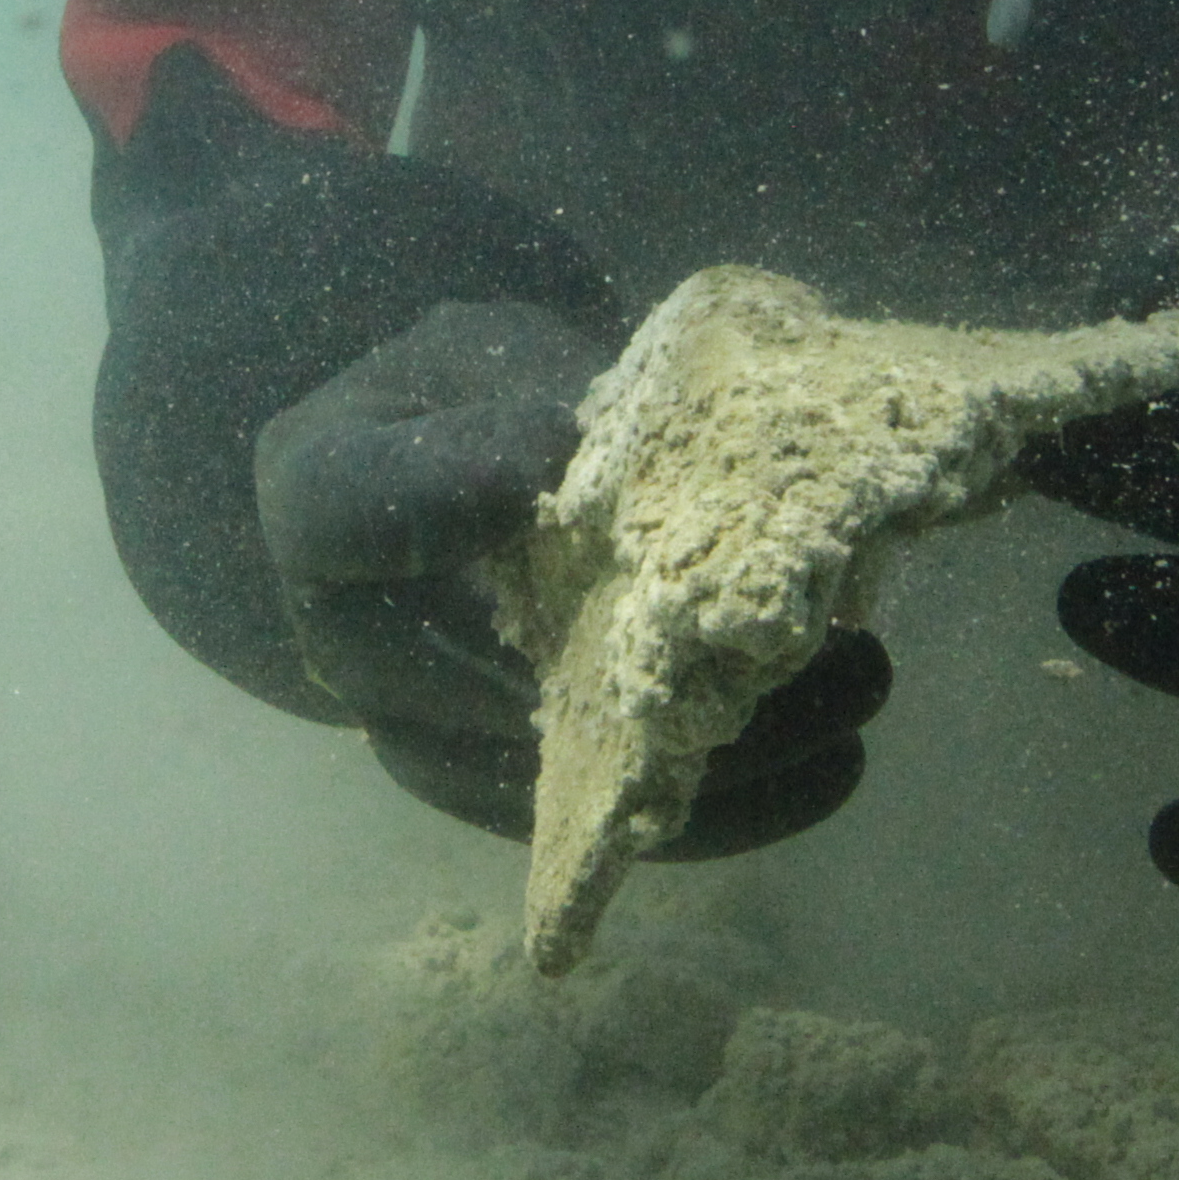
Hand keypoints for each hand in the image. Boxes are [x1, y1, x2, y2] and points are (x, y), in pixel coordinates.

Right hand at [253, 303, 888, 855]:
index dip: (444, 491)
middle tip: (793, 617)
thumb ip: (531, 391)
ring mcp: (417, 735)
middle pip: (483, 666)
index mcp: (320, 496)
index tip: (554, 458)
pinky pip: (607, 824)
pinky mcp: (500, 795)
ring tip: (858, 688)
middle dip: (641, 656)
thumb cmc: (486, 400)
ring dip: (717, 748)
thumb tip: (579, 451)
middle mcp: (344, 640)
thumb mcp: (491, 355)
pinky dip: (727, 807)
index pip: (351, 504)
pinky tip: (833, 765)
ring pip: (561, 771)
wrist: (463, 490)